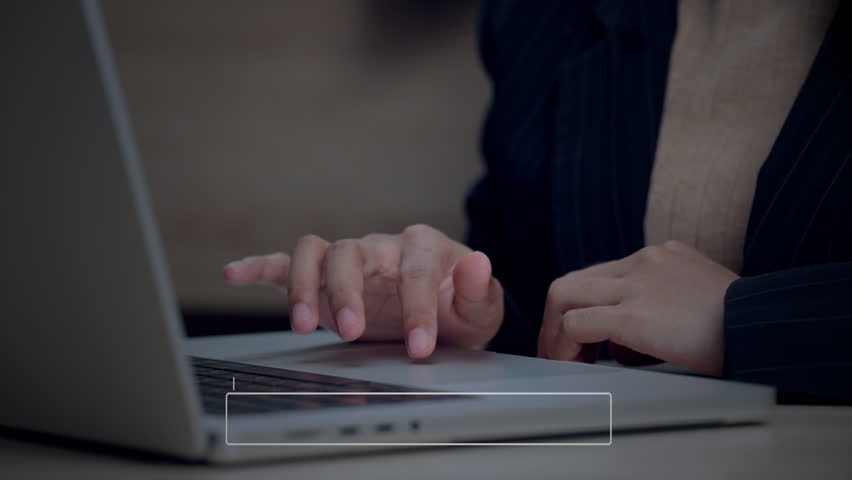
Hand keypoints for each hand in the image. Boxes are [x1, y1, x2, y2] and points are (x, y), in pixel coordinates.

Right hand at [223, 225, 503, 357]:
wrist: (441, 315)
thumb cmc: (459, 309)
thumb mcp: (479, 308)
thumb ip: (478, 288)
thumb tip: (477, 261)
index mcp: (422, 247)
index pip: (415, 270)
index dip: (416, 308)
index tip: (420, 347)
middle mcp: (381, 247)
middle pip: (352, 252)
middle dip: (349, 292)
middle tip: (353, 334)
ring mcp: (350, 260)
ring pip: (318, 253)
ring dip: (305, 286)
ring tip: (302, 326)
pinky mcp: (324, 277)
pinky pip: (287, 263)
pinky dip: (260, 266)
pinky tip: (235, 273)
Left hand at [538, 241, 738, 375]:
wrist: (768, 327)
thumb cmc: (743, 325)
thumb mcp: (699, 300)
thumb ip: (662, 309)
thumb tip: (626, 345)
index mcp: (661, 257)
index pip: (601, 275)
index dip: (582, 307)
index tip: (580, 336)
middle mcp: (643, 262)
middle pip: (574, 281)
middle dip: (557, 317)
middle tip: (558, 350)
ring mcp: (636, 284)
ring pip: (564, 295)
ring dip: (555, 331)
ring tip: (561, 360)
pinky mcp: (634, 314)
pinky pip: (578, 324)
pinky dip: (565, 346)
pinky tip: (573, 365)